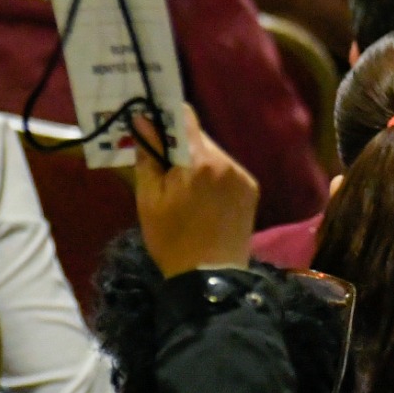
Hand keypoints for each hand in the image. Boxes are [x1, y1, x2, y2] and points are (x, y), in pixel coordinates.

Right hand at [131, 107, 258, 276]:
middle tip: (161, 162)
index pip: (185, 119)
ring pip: (214, 155)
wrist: (210, 276)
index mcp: (198, 161)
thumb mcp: (149, 199)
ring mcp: (242, 174)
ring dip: (197, 161)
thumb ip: (148, 158)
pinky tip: (203, 198)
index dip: (167, 116)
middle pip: (199, 138)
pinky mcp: (251, 188)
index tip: (152, 119)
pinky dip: (214, 176)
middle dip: (179, 145)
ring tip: (182, 187)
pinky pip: (227, 171)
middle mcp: (226, 161)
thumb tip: (142, 123)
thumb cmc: (171, 239)